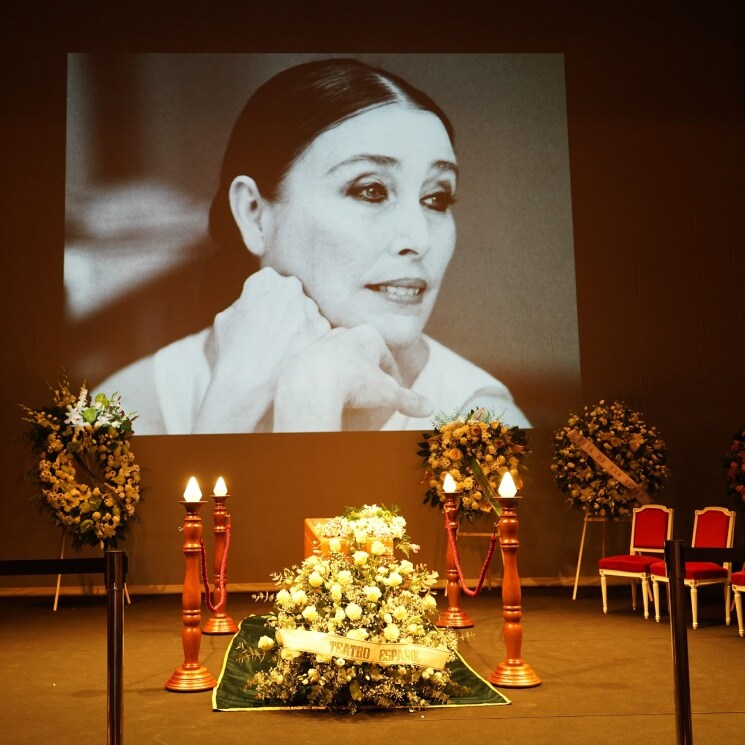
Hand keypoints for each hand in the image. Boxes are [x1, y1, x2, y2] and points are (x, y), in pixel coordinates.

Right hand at [193, 268, 330, 431]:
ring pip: (309, 314)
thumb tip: (257, 301)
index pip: (273, 284)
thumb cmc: (233, 353)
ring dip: (301, 328)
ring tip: (284, 350)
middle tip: (277, 336)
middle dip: (288, 312)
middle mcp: (291, 288)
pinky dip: (311, 343)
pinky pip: (320, 333)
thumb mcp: (226, 318)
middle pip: (294, 297)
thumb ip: (245, 302)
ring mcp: (311, 308)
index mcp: (265, 279)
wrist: (249, 384)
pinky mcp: (325, 329)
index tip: (264, 320)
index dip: (268, 303)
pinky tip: (296, 356)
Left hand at [273, 324, 432, 430]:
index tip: (394, 391)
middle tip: (372, 389)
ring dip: (344, 372)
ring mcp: (320, 344)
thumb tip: (429, 408)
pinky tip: (326, 393)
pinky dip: (323, 380)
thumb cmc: (354, 383)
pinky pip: (316, 369)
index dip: (392, 375)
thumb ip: (409, 400)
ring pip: (337, 358)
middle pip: (361, 353)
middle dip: (368, 369)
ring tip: (349, 392)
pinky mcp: (301, 358)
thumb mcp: (388, 394)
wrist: (310, 383)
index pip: (386, 357)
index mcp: (368, 335)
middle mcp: (343, 334)